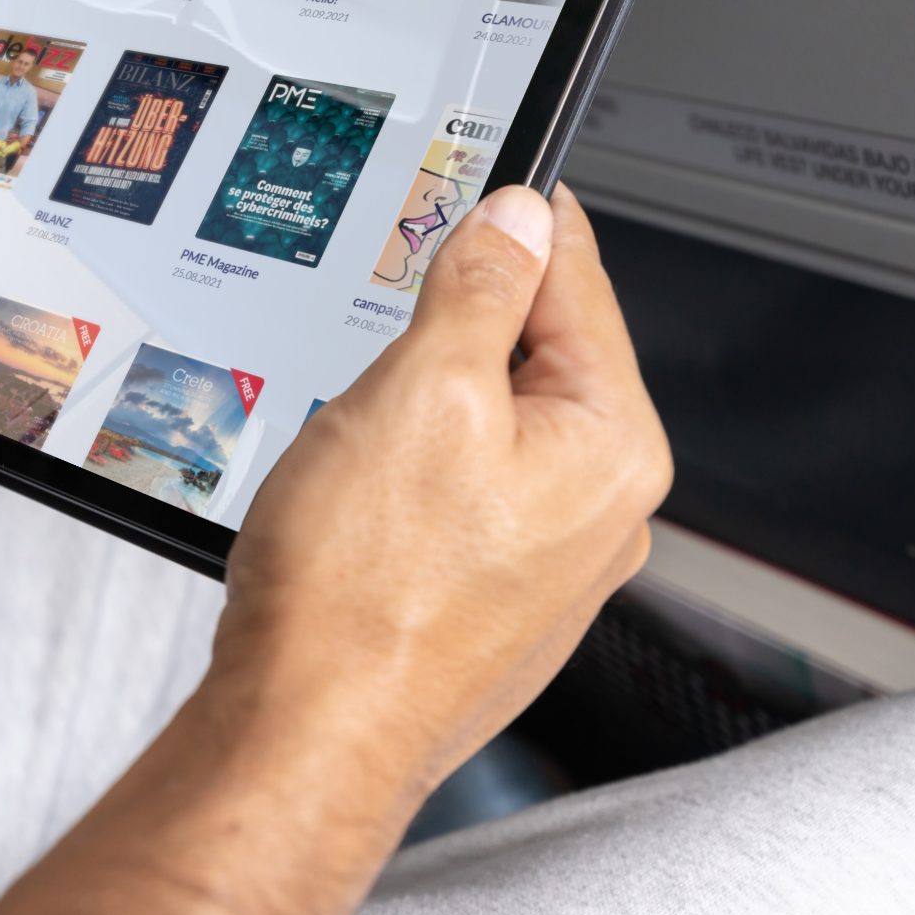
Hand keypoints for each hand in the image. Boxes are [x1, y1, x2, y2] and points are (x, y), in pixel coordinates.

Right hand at [0, 184, 670, 914]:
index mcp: (610, 448)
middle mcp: (598, 512)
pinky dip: (417, 466)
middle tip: (395, 288)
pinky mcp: (485, 600)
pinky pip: (463, 494)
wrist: (304, 735)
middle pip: (542, 356)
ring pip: (494, 428)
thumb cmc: (361, 593)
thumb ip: (482, 288)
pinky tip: (361, 483)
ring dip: (433, 396)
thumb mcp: (421, 389)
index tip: (495, 178)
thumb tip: (518, 218)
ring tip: (361, 404)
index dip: (523, 218)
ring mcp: (545, 564)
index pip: (581, 285)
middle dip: (467, 318)